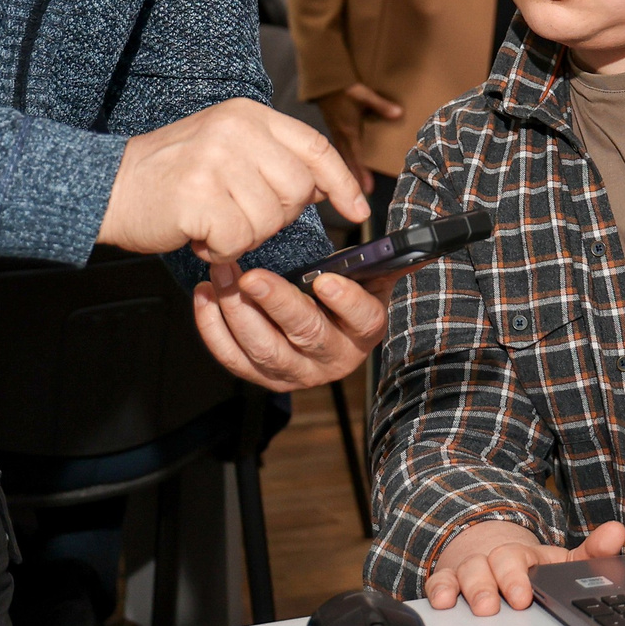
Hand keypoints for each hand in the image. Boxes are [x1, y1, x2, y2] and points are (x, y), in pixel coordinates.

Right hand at [99, 98, 367, 261]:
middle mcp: (235, 130)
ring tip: (210, 220)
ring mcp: (216, 160)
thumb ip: (274, 159)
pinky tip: (197, 233)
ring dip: (243, 235)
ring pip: (270, 220)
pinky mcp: (197, 195)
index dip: (342, 183)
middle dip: (276, 216)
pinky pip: (237, 240)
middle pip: (298, 190)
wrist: (107, 187)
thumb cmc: (170, 175)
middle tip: (236, 213)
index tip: (357, 211)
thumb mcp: (227, 148)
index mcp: (248, 115)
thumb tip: (324, 186)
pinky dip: (220, 249)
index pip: (315, 148)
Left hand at [192, 262, 390, 390]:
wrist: (319, 326)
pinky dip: (213, 328)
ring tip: (222, 275)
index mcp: (364, 330)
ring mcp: (295, 372)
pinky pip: (232, 358)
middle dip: (276, 303)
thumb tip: (418, 247)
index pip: (363, 319)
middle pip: (306, 334)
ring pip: (263, 349)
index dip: (345, 301)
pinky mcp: (261, 377)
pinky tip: (205, 295)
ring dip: (237, 310)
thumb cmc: (343, 294)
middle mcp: (332, 358)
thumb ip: (387, 261)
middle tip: (251, 276)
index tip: (325, 280)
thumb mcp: (371, 278)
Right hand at [316, 83, 404, 196]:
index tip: (367, 189)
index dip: (361, 173)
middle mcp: (341, 135)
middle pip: (348, 162)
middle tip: (362, 195)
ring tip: (355, 187)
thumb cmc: (342, 86)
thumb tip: (398, 114)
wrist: (322, 81)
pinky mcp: (334, 130)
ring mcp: (336, 133)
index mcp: (348, 130)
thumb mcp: (362, 93)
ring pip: (342, 158)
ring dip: (349, 172)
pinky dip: (344, 161)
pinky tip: (347, 167)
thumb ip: (381, 105)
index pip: (356, 156)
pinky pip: (339, 150)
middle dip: (355, 179)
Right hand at [425, 518, 624, 615]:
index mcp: (522, 555)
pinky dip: (439, 591)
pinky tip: (442, 603)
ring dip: (472, 591)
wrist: (486, 546)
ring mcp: (470, 568)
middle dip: (495, 585)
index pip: (519, 559)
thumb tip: (618, 532)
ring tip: (480, 609)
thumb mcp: (560, 561)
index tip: (523, 596)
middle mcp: (493, 558)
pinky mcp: (448, 579)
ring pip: (466, 573)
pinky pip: (439, 582)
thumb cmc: (526, 564)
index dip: (518, 577)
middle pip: (491, 565)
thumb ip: (591, 552)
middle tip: (501, 606)